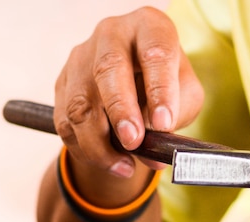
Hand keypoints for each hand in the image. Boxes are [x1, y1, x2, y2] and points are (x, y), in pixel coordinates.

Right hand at [53, 7, 203, 176]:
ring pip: (81, 103)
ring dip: (101, 143)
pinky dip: (86, 149)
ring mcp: (82, 57)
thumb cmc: (167, 86)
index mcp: (150, 27)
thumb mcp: (185, 95)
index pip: (156, 52)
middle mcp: (112, 34)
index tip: (164, 123)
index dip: (160, 89)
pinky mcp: (63, 83)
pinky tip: (108, 162)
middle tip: (133, 141)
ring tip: (125, 166)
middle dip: (120, 110)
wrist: (138, 85)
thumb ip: (176, 116)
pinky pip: (66, 122)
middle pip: (108, 69)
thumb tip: (153, 149)